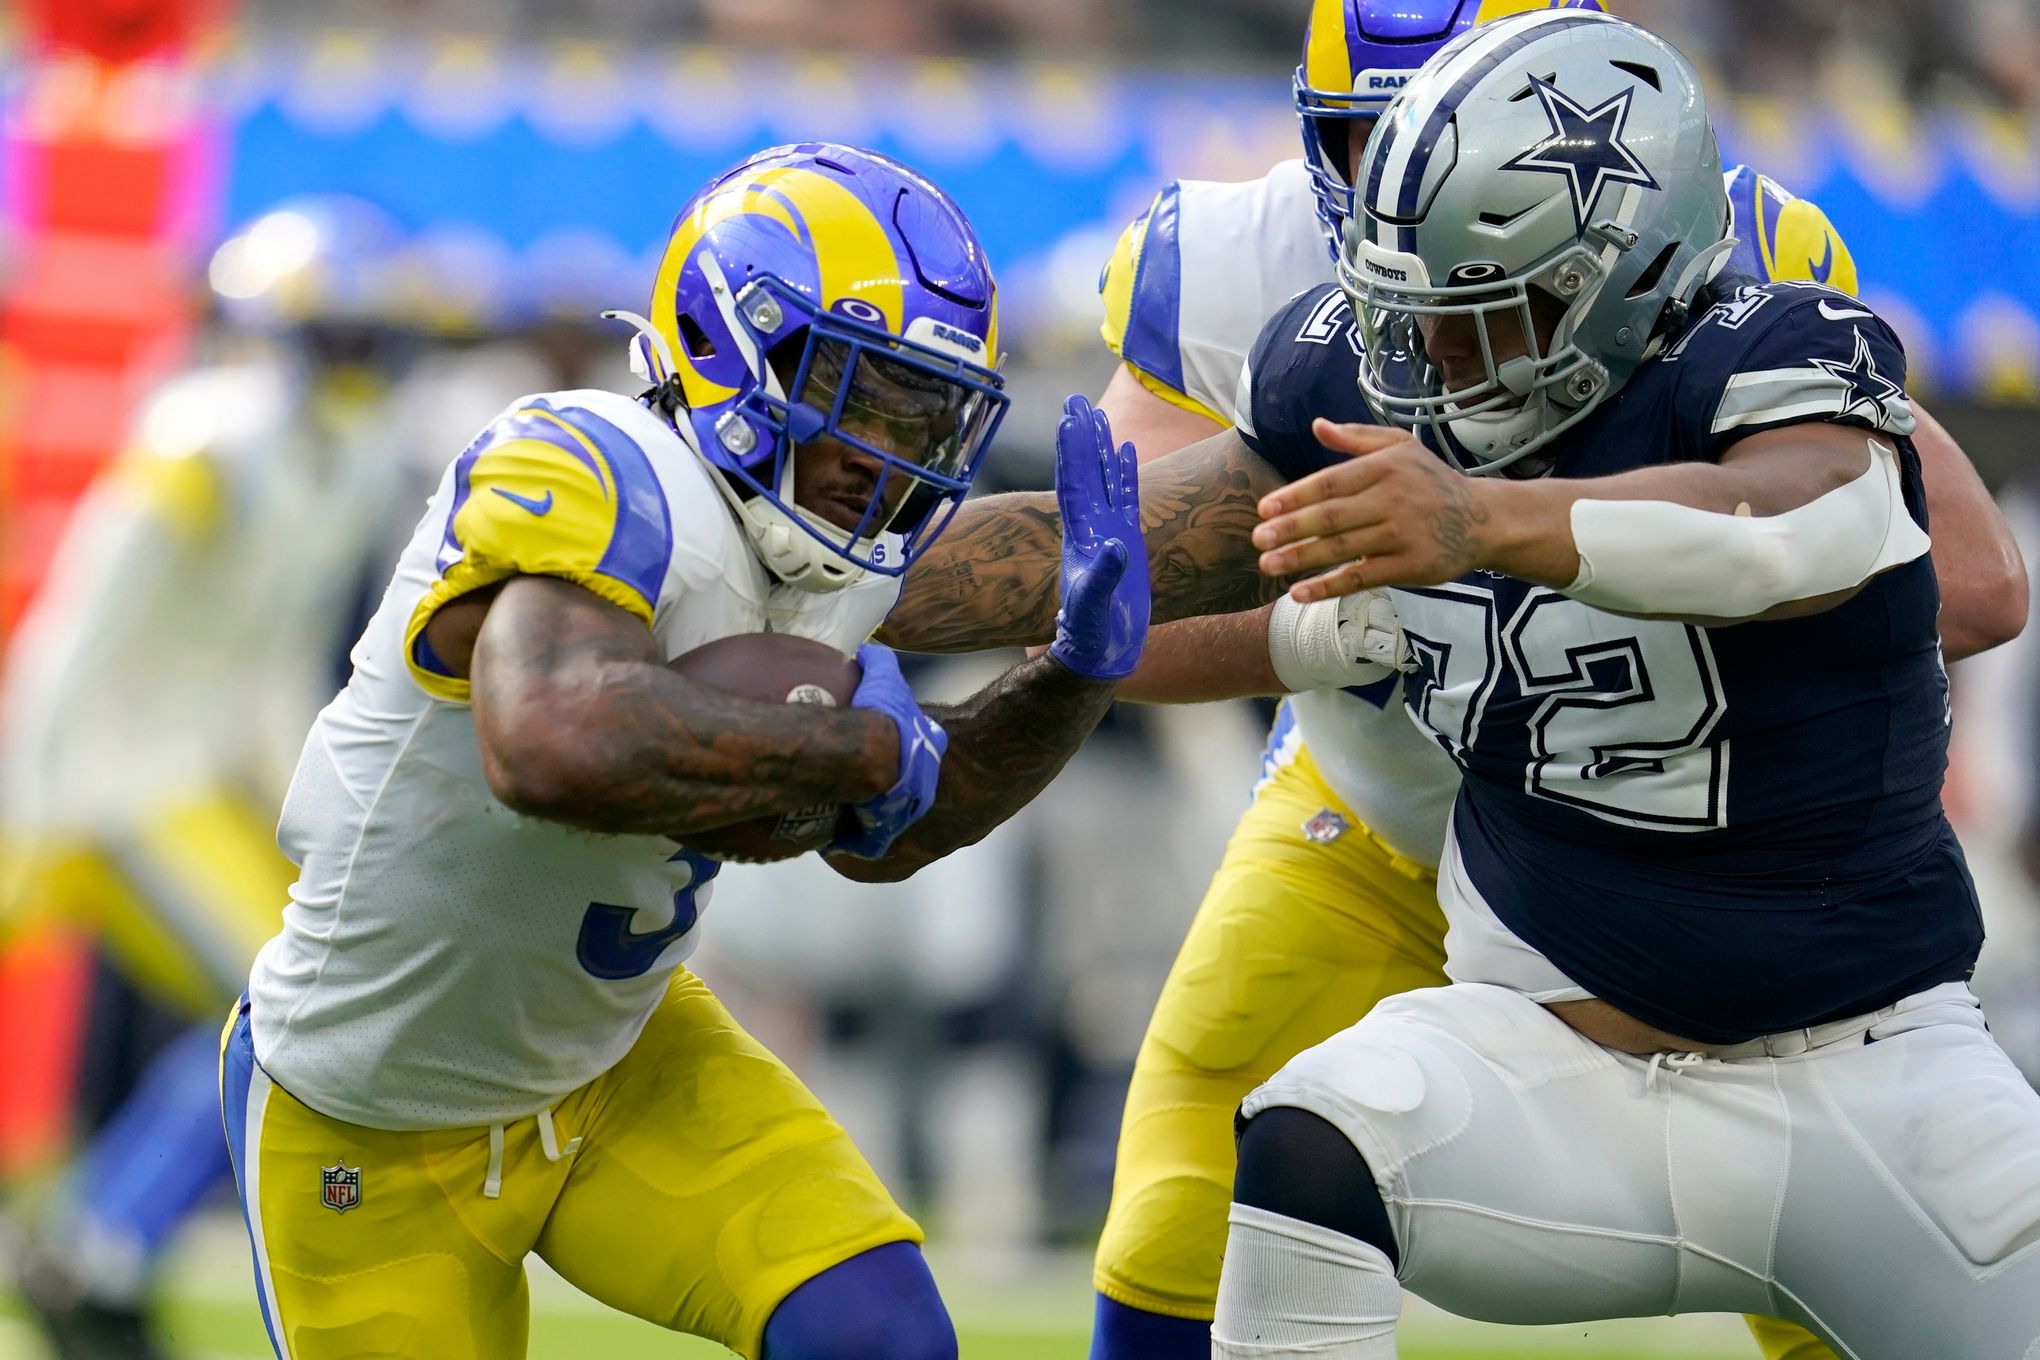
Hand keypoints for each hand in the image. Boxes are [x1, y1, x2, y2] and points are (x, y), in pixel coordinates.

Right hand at [831, 643, 946, 858]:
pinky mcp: (884, 832)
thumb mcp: (884, 678)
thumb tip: (866, 650)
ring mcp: (907, 810)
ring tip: (846, 807)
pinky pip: (867, 839)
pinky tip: (835, 835)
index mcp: (930, 747)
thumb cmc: (884, 715)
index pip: (927, 744)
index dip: (913, 743)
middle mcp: (925, 783)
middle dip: (895, 784)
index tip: (894, 742)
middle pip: (911, 784)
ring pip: (890, 814)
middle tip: (867, 779)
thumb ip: (879, 661)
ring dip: (872, 812)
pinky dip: (853, 837)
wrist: (874, 754)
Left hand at [1047, 395, 1149, 678]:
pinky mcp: (1127, 540)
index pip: (1074, 487)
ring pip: (1104, 479)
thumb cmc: (1091, 634)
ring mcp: (1108, 530)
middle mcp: (1091, 527)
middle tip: (1076, 400)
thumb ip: (1102, 578)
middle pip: (1085, 472)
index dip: (1072, 454)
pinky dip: (1126, 473)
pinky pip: (1127, 497)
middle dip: (1080, 437)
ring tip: (1096, 413)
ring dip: (1100, 447)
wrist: (1101, 651)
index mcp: (1080, 537)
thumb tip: (1115, 547)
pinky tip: (1126, 449)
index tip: (1068, 420)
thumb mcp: (1093, 607)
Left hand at [1253, 420, 1493, 601]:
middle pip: (1332, 516)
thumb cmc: (1433, 482)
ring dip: (1301, 559)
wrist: (1485, 520)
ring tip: (1268, 565)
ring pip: (1342, 548)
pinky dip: (1329, 587)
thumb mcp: (1401, 448)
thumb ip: (1356, 438)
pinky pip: (1362, 577)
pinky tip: (1300, 592)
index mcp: (1386, 468)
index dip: (1295, 496)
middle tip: (1257, 540)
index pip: (1331, 482)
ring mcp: (1403, 535)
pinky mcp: (1411, 567)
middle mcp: (1394, 499)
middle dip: (1291, 529)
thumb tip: (1316, 425)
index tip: (1264, 510)